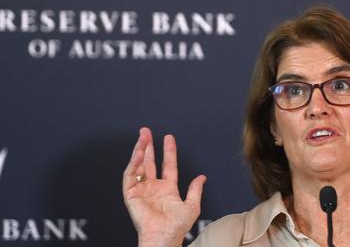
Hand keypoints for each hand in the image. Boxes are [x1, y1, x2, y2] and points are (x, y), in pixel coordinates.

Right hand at [122, 127, 206, 246]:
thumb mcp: (192, 206)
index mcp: (167, 190)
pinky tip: (139, 153)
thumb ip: (195, 190)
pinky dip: (134, 163)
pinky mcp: (131, 194)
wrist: (164, 236)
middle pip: (149, 162)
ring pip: (139, 166)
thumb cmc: (177, 227)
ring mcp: (141, 190)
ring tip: (142, 137)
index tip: (168, 137)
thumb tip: (201, 177)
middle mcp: (153, 188)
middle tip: (146, 131)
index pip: (167, 165)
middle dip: (148, 146)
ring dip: (140, 150)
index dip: (168, 151)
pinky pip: (130, 175)